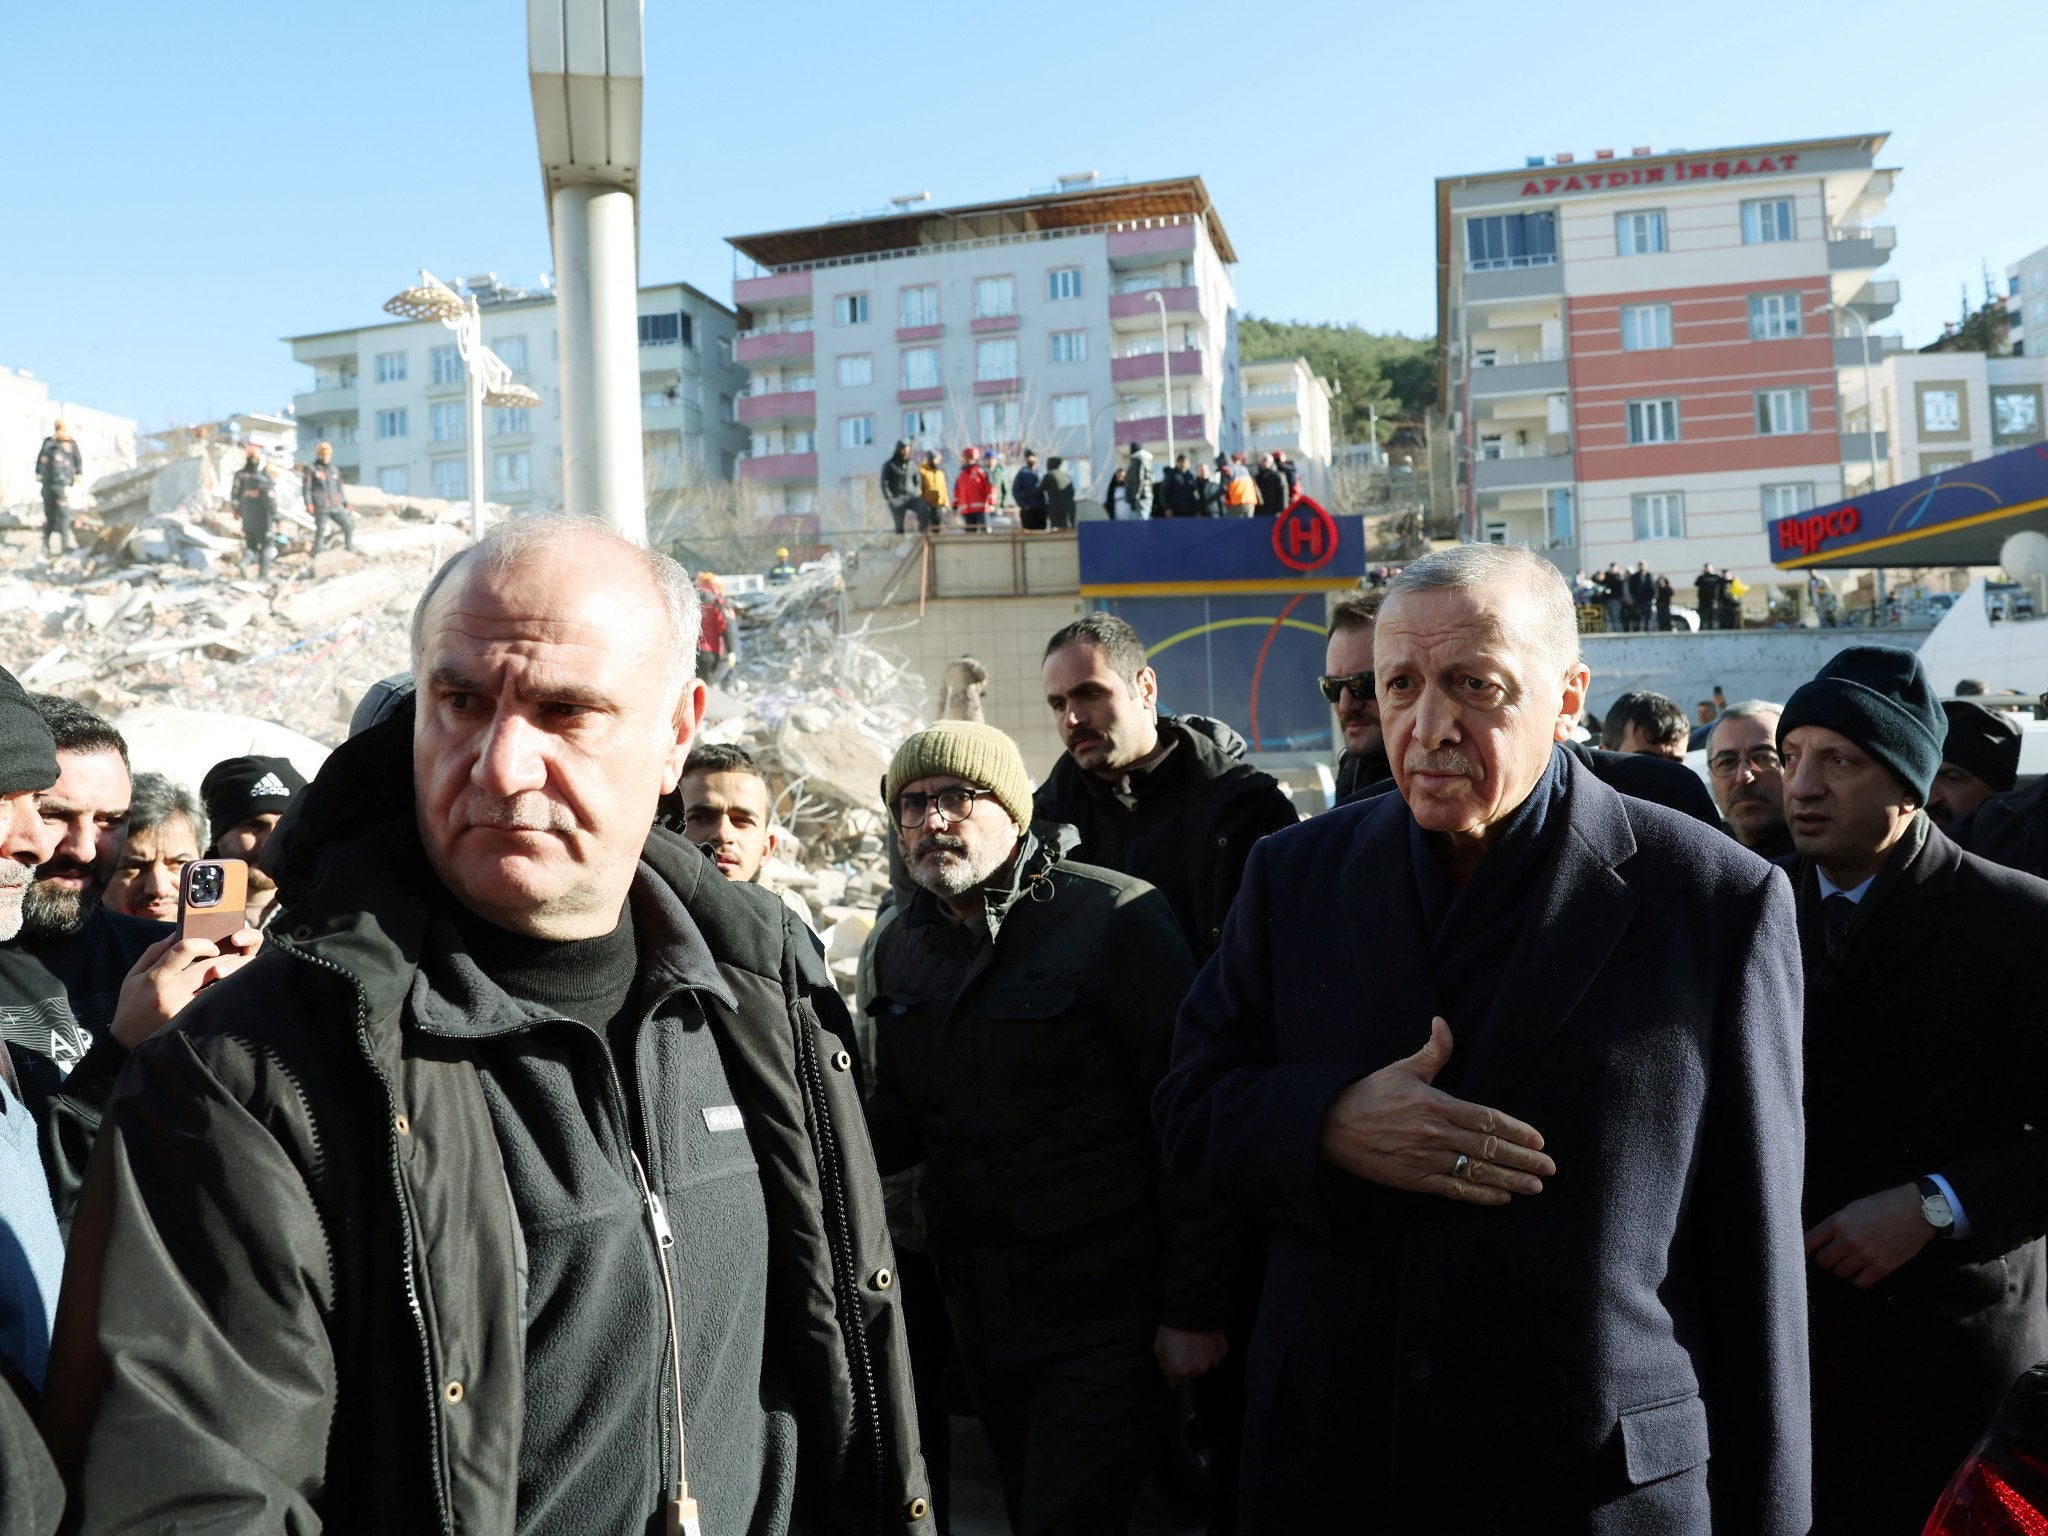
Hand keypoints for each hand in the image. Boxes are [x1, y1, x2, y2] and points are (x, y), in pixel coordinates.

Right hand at [109, 927, 261, 1049]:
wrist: (124, 1043)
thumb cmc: (132, 1005)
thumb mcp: (134, 976)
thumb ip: (154, 952)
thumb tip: (177, 932)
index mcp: (155, 976)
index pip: (184, 949)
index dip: (203, 943)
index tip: (214, 947)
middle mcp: (169, 992)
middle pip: (207, 968)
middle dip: (230, 959)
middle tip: (246, 956)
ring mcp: (181, 1010)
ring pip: (215, 988)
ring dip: (234, 978)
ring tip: (248, 971)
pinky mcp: (190, 1024)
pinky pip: (213, 1007)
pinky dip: (226, 998)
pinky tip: (237, 992)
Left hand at [1154, 1326, 1227, 1387]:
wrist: (1192, 1309)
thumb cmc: (1174, 1327)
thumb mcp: (1159, 1347)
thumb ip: (1164, 1365)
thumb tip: (1170, 1376)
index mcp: (1181, 1370)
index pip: (1176, 1383)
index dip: (1174, 1374)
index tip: (1174, 1367)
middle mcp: (1198, 1369)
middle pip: (1192, 1374)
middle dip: (1188, 1365)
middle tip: (1184, 1349)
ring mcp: (1212, 1361)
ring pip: (1205, 1365)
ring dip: (1200, 1358)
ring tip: (1195, 1342)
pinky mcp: (1222, 1351)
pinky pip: (1215, 1355)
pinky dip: (1210, 1350)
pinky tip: (1204, 1339)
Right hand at [1315, 1017, 1552, 1205]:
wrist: (1330, 1126)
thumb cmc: (1369, 1094)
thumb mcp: (1402, 1068)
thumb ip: (1433, 1051)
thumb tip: (1443, 1022)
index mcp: (1435, 1103)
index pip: (1486, 1118)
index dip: (1516, 1130)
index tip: (1539, 1140)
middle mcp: (1434, 1133)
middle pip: (1488, 1147)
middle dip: (1522, 1159)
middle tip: (1548, 1168)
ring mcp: (1424, 1159)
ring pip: (1476, 1171)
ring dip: (1509, 1180)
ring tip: (1534, 1186)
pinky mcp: (1413, 1180)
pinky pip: (1453, 1189)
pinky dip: (1479, 1195)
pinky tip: (1501, 1197)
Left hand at [1805, 1184, 1936, 1287]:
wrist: (1916, 1211)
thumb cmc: (1884, 1204)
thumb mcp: (1853, 1207)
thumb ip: (1836, 1224)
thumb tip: (1822, 1238)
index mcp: (1838, 1222)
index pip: (1809, 1241)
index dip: (1805, 1249)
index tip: (1806, 1253)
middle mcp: (1848, 1241)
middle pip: (1823, 1261)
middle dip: (1824, 1260)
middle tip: (1830, 1257)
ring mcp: (1865, 1256)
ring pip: (1840, 1273)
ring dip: (1841, 1269)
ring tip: (1847, 1262)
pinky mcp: (1881, 1268)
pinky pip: (1859, 1282)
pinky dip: (1857, 1279)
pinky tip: (1860, 1272)